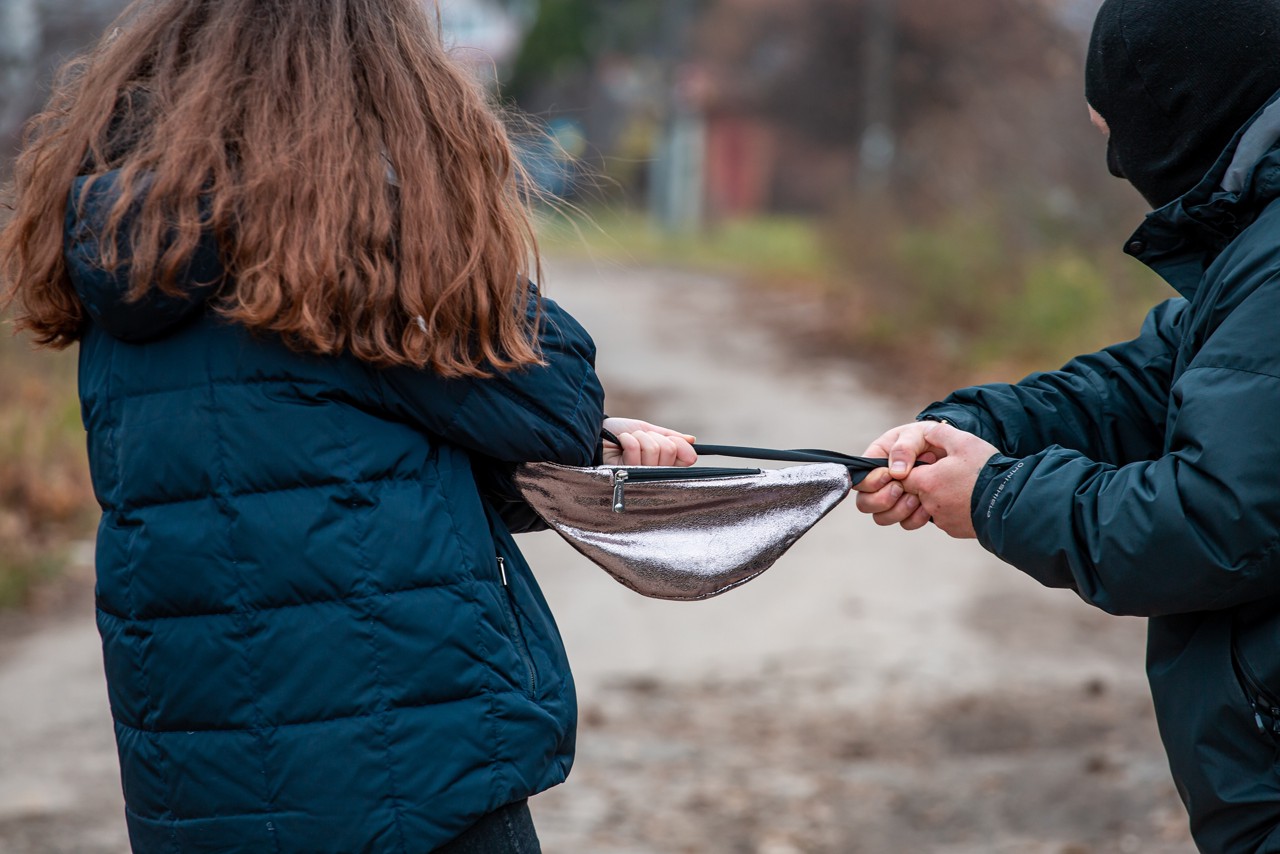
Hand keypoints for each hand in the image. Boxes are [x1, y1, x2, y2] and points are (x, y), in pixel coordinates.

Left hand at [602, 417, 697, 466]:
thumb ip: (670, 436)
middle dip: (653, 437)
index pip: (686, 458)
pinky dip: (627, 439)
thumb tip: (692, 440)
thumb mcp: (648, 430)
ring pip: (653, 449)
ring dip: (638, 437)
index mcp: (664, 463)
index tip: (670, 439)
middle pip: (669, 450)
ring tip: (627, 441)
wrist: (595, 433)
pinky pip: (636, 450)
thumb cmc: (620, 433)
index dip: (678, 444)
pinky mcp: (626, 474)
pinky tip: (620, 444)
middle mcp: (655, 472)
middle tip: (640, 438)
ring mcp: (641, 475)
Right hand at [853, 421, 943, 529]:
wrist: (952, 451)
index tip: (891, 475)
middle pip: (864, 503)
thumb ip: (904, 448)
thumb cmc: (928, 438)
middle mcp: (879, 483)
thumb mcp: (916, 434)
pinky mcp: (909, 511)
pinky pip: (905, 524)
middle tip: (902, 488)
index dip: (872, 482)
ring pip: (881, 518)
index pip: (859, 480)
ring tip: (917, 496)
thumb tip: (895, 472)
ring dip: (899, 510)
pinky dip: (916, 518)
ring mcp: (893, 499)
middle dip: (883, 499)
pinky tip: (927, 506)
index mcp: (875, 461)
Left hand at [901, 423, 998, 538]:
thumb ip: (939, 433)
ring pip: (931, 506)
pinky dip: (954, 509)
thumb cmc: (986, 471)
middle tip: (949, 473)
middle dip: (928, 482)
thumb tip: (926, 432)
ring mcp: (942, 520)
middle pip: (916, 492)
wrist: (1011, 502)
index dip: (913, 468)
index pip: (902, 477)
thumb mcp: (963, 442)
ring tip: (962, 485)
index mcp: (926, 482)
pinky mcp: (955, 530)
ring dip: (941, 496)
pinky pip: (946, 518)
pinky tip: (969, 499)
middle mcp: (929, 504)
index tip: (928, 463)